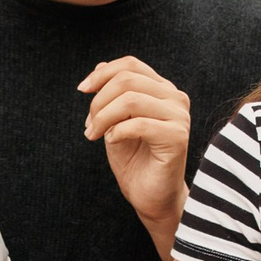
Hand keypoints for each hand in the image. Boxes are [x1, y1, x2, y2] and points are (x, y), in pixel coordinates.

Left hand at [79, 58, 190, 230]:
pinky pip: (138, 124)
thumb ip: (112, 95)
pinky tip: (111, 142)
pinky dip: (117, 131)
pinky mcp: (178, 137)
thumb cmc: (134, 160)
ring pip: (130, 100)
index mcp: (163, 90)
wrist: (150, 196)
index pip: (131, 64)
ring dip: (104, 117)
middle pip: (127, 80)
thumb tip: (100, 65)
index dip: (102, 73)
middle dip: (99, 101)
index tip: (82, 90)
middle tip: (89, 126)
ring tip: (95, 135)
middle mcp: (175, 98)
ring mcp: (179, 116)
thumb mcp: (115, 121)